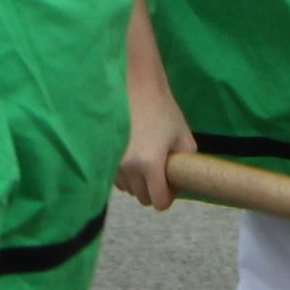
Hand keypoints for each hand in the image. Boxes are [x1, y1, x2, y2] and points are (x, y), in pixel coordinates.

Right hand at [113, 61, 194, 212]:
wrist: (136, 87)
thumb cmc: (163, 110)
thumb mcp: (184, 137)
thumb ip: (187, 164)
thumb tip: (181, 183)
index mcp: (150, 163)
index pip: (159, 202)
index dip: (168, 196)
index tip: (171, 184)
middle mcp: (128, 167)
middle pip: (142, 198)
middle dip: (153, 189)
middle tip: (160, 169)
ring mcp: (112, 162)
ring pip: (128, 189)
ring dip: (138, 181)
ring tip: (145, 158)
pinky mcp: (102, 156)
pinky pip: (116, 178)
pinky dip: (125, 174)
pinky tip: (132, 154)